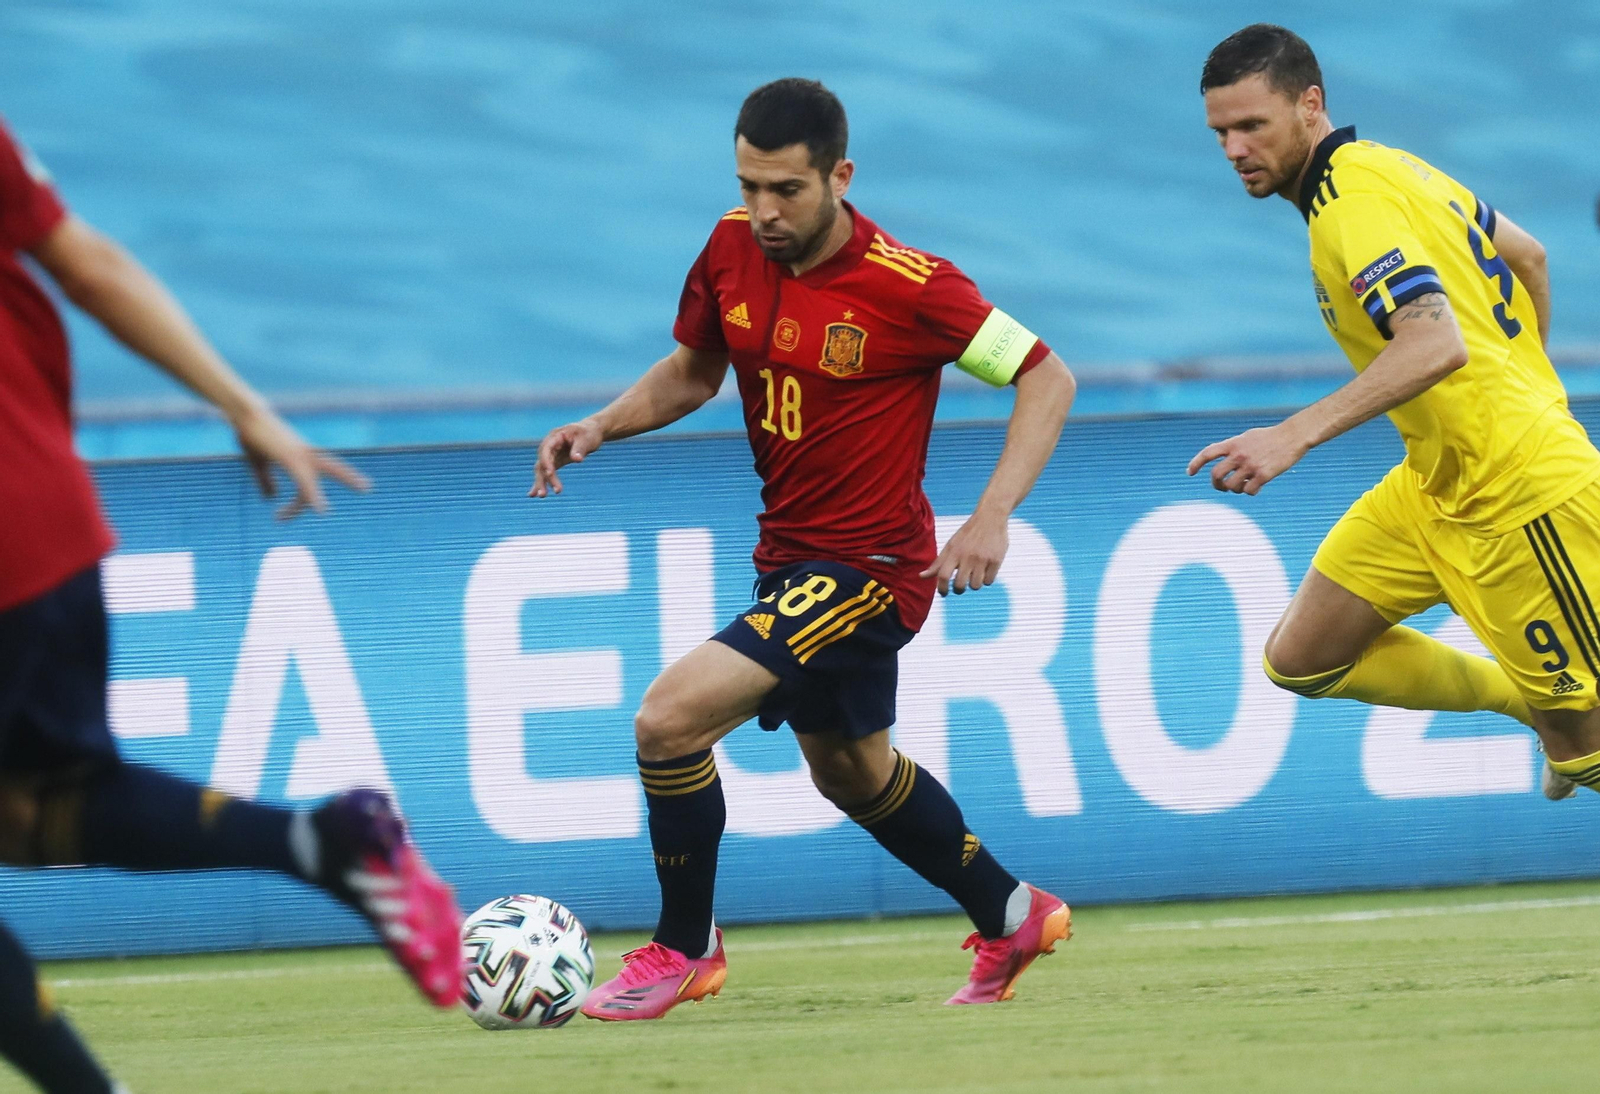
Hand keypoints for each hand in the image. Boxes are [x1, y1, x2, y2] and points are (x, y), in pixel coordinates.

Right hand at [232, 405, 370, 519]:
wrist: (245, 415)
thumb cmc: (251, 436)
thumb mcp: (258, 464)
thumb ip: (265, 481)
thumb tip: (272, 497)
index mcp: (299, 456)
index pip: (308, 483)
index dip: (298, 504)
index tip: (280, 518)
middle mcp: (305, 454)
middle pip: (334, 467)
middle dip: (349, 477)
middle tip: (368, 487)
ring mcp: (299, 454)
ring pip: (324, 472)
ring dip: (341, 481)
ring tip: (357, 493)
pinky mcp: (290, 457)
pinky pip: (305, 480)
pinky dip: (312, 494)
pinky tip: (319, 508)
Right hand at [530, 419, 603, 497]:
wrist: (591, 431)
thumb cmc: (589, 432)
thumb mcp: (587, 439)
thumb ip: (580, 448)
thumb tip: (577, 459)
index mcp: (555, 437)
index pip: (546, 449)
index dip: (546, 461)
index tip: (550, 473)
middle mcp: (549, 445)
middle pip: (542, 462)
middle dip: (543, 478)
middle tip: (544, 494)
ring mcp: (551, 454)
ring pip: (542, 469)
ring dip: (541, 482)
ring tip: (542, 496)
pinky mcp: (555, 461)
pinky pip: (547, 472)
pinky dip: (543, 482)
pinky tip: (536, 494)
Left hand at [920, 508, 1007, 595]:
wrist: (990, 517)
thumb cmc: (968, 534)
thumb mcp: (951, 545)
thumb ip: (938, 563)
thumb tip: (922, 576)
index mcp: (954, 552)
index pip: (943, 576)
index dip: (941, 588)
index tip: (943, 593)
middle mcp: (967, 556)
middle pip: (960, 585)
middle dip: (959, 589)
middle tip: (960, 585)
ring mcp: (982, 559)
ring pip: (975, 586)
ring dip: (974, 584)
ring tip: (974, 574)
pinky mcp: (996, 560)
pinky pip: (989, 581)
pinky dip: (986, 579)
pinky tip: (985, 570)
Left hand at [1186, 423, 1307, 494]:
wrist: (1292, 436)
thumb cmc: (1270, 437)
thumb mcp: (1247, 437)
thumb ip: (1233, 448)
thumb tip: (1222, 461)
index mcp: (1233, 443)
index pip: (1208, 453)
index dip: (1196, 463)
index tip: (1190, 473)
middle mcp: (1239, 454)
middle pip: (1216, 475)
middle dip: (1216, 484)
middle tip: (1222, 488)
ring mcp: (1250, 465)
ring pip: (1231, 486)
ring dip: (1235, 490)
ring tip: (1242, 486)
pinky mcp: (1263, 475)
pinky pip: (1248, 491)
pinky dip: (1250, 492)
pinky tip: (1256, 487)